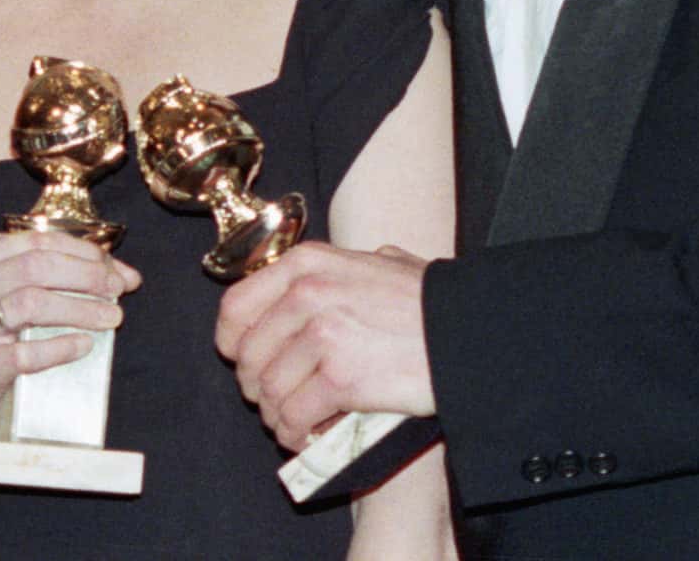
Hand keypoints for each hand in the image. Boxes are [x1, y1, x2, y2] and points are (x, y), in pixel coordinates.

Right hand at [0, 229, 143, 424]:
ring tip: (111, 318)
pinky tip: (84, 345)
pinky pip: (25, 353)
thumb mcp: (6, 286)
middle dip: (87, 276)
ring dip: (80, 309)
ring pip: (32, 304)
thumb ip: (56, 271)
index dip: (86, 253)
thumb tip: (123, 275)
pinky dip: (61, 347)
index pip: (40, 242)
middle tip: (117, 290)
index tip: (117, 271)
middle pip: (37, 267)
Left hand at [214, 242, 435, 449]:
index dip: (233, 342)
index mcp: (308, 264)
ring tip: (296, 422)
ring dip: (277, 416)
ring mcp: (323, 335)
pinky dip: (295, 434)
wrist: (466, 332)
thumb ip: (344, 268)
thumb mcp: (380, 262)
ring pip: (269, 391)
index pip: (236, 305)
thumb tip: (325, 277)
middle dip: (257, 387)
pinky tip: (309, 436)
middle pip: (249, 355)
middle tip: (277, 401)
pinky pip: (294, 417)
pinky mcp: (341, 378)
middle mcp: (308, 294)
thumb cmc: (430, 301)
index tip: (244, 361)